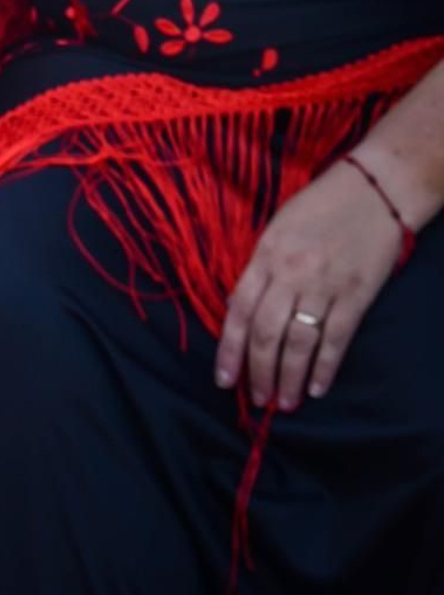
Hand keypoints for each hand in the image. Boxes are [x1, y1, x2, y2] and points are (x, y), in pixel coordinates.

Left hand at [216, 156, 406, 409]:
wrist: (371, 191)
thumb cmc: (319, 205)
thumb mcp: (277, 229)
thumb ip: (259, 267)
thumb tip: (241, 308)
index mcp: (266, 254)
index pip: (240, 310)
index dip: (230, 349)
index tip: (224, 379)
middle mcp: (291, 273)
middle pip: (267, 333)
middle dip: (259, 372)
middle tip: (257, 400)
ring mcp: (324, 286)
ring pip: (299, 342)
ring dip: (289, 378)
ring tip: (284, 403)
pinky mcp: (355, 296)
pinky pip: (336, 339)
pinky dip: (325, 367)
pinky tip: (317, 388)